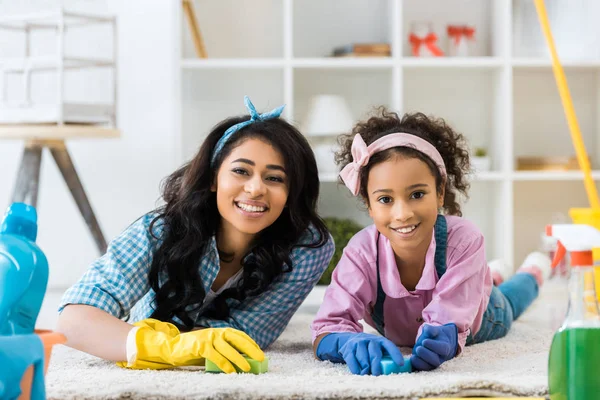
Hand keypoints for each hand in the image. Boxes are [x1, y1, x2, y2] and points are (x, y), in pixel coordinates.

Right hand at [118, 318, 264, 372]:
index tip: (260, 352)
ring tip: (248, 368)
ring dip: (239, 359)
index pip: (240, 335)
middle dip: (250, 349)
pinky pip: (215, 356)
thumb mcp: (212, 348)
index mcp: (220, 331)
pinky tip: (230, 371)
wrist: (172, 347)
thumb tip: (243, 361)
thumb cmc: (195, 350)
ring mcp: (208, 338)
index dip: (251, 343)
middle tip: (261, 358)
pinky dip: (224, 364)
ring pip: (227, 348)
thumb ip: (225, 351)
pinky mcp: (200, 346)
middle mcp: (216, 332)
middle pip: (237, 339)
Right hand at [316, 332, 403, 375]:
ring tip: (367, 374)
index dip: (395, 354)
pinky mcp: (349, 349)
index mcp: (380, 341)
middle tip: (377, 374)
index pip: (390, 346)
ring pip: (363, 358)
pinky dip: (356, 369)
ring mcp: (358, 343)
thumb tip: (395, 370)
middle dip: (376, 366)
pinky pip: (352, 361)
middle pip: (375, 354)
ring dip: (365, 369)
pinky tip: (358, 373)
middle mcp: (370, 340)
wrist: (348, 340)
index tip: (400, 364)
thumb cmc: (368, 349)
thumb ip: (385, 357)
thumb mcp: (377, 349)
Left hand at [410, 323, 457, 370]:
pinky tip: (412, 359)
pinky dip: (417, 366)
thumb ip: (431, 329)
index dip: (433, 346)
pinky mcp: (428, 366)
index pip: (442, 349)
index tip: (424, 341)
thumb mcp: (436, 330)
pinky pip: (423, 369)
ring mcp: (435, 363)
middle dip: (426, 355)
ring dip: (421, 362)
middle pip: (436, 360)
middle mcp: (441, 358)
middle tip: (418, 348)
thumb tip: (426, 328)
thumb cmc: (436, 335)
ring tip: (413, 356)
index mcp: (446, 347)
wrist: (439, 342)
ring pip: (430, 367)